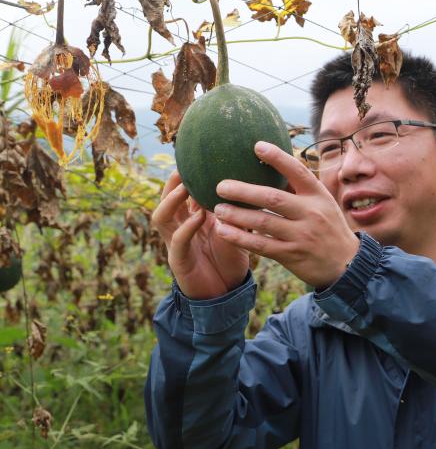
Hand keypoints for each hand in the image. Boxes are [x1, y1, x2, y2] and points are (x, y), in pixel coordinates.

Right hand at [151, 171, 249, 299]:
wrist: (225, 293)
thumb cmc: (230, 258)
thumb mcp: (237, 229)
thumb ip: (240, 209)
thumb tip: (259, 183)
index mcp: (192, 218)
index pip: (182, 191)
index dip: (186, 174)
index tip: (198, 155)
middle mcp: (180, 227)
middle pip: (166, 199)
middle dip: (173, 182)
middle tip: (186, 166)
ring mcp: (175, 244)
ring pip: (163, 217)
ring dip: (173, 201)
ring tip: (187, 187)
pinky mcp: (178, 262)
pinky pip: (177, 241)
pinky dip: (187, 228)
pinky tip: (199, 217)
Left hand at [211, 141, 361, 287]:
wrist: (347, 263)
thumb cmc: (327, 227)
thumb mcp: (322, 204)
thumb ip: (300, 188)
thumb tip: (271, 163)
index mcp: (318, 196)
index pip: (297, 172)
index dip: (278, 158)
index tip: (257, 146)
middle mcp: (311, 213)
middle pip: (272, 198)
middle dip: (243, 191)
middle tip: (221, 186)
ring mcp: (301, 235)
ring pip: (262, 222)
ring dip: (236, 215)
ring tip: (218, 209)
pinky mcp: (292, 255)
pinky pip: (261, 245)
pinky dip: (239, 238)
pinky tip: (224, 231)